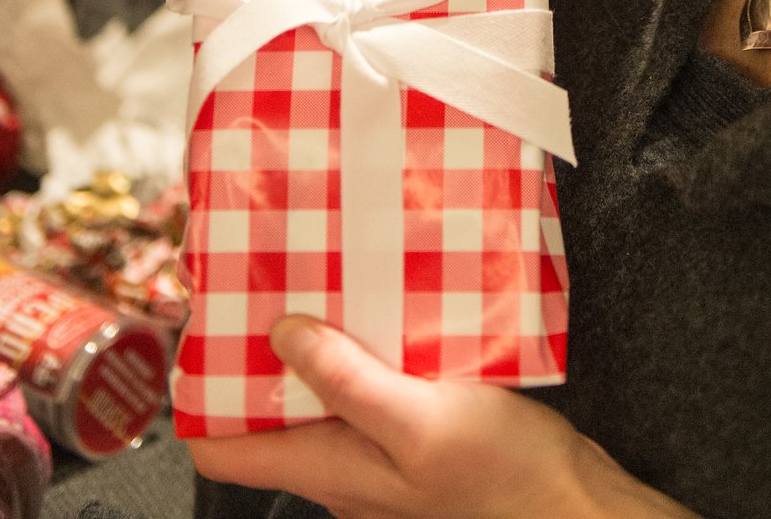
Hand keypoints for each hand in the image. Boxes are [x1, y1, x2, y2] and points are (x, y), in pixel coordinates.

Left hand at [187, 316, 697, 518]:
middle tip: (269, 276)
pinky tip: (384, 310)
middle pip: (267, 414)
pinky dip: (361, 350)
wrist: (569, 503)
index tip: (205, 322)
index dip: (201, 390)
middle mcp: (341, 468)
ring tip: (324, 278)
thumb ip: (350, 381)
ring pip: (318, 399)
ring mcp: (376, 456)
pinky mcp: (413, 436)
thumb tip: (281, 334)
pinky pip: (365, 392)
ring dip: (315, 344)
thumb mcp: (421, 419)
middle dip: (260, 348)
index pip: (221, 448)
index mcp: (329, 469)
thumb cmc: (503, 474)